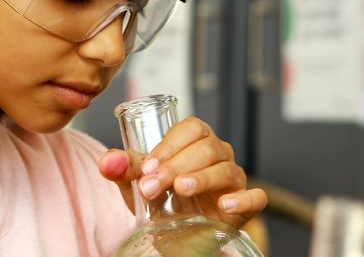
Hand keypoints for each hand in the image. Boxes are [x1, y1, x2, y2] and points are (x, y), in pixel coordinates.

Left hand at [99, 116, 266, 228]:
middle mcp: (218, 155)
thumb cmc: (162, 200)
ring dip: (202, 178)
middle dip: (177, 165)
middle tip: (153, 185)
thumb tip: (108, 161)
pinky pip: (255, 197)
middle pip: (207, 148)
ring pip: (227, 169)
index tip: (148, 166)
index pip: (191, 129)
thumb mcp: (139, 184)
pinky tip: (224, 205)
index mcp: (196, 141)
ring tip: (181, 189)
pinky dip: (243, 199)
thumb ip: (124, 169)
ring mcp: (234, 180)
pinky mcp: (245, 205)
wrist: (176, 233)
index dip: (170, 144)